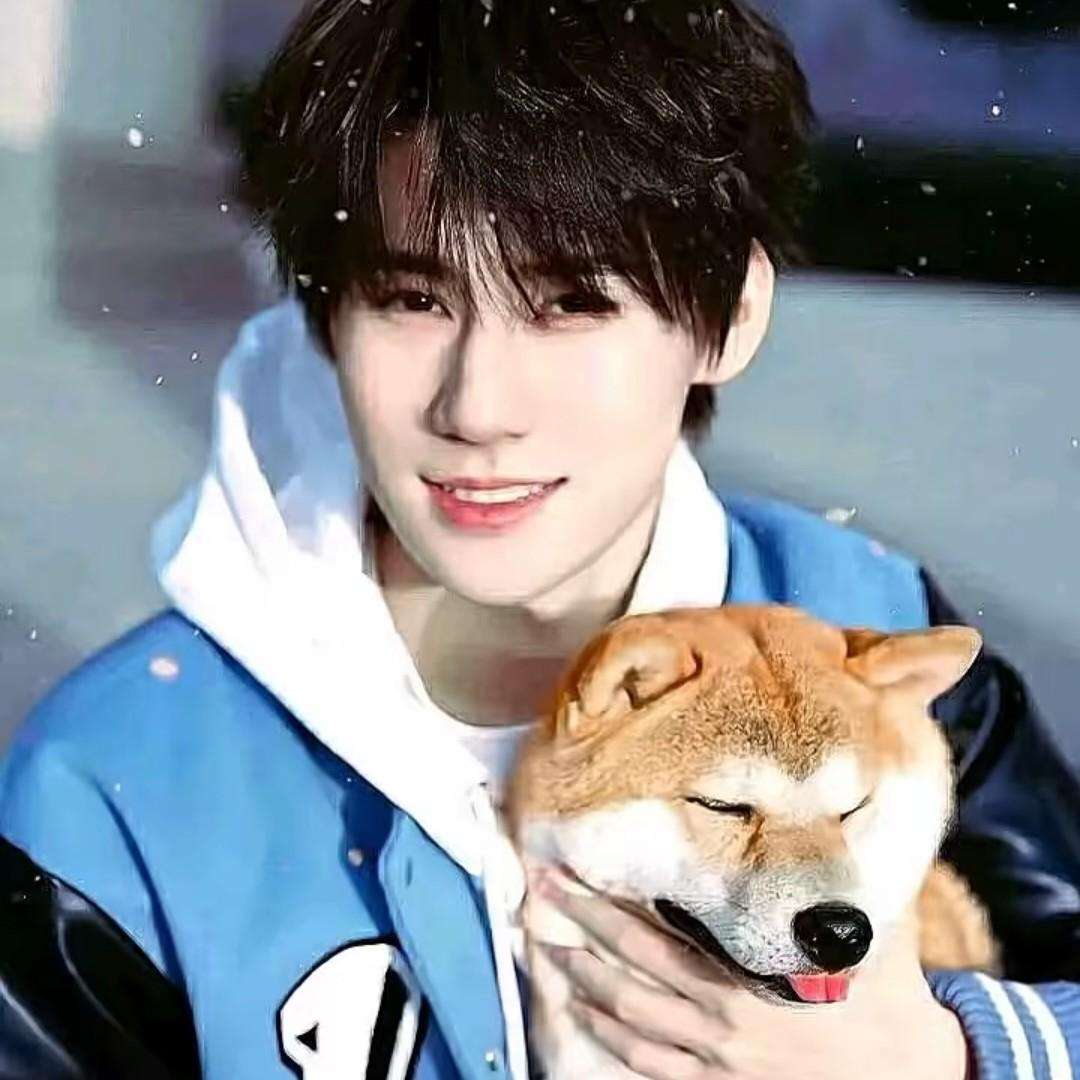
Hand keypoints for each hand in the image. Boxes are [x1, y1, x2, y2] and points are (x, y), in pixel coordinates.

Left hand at [533, 870, 969, 1079]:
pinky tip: (588, 1023)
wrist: (911, 1076)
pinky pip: (651, 1071)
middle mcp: (724, 1019)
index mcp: (750, 973)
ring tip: (551, 956)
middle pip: (633, 970)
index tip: (575, 873)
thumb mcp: (869, 928)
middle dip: (583, 930)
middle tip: (541, 897)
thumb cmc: (886, 997)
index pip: (662, 932)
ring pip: (632, 1023)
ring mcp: (718, 1063)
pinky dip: (612, 1046)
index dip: (611, 904)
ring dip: (585, 986)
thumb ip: (838, 878)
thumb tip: (826, 814)